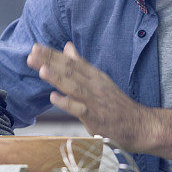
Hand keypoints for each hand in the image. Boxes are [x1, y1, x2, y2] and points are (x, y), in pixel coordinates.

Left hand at [27, 42, 153, 152]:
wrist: (139, 125)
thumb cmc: (115, 104)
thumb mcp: (99, 79)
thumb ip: (81, 64)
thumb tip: (67, 47)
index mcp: (94, 75)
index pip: (70, 61)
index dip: (53, 54)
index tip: (35, 47)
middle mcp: (94, 85)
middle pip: (70, 71)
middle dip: (50, 62)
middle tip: (32, 54)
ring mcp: (95, 101)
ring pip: (74, 87)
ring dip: (57, 78)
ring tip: (41, 70)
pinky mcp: (96, 117)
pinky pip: (79, 109)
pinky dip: (66, 103)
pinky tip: (54, 97)